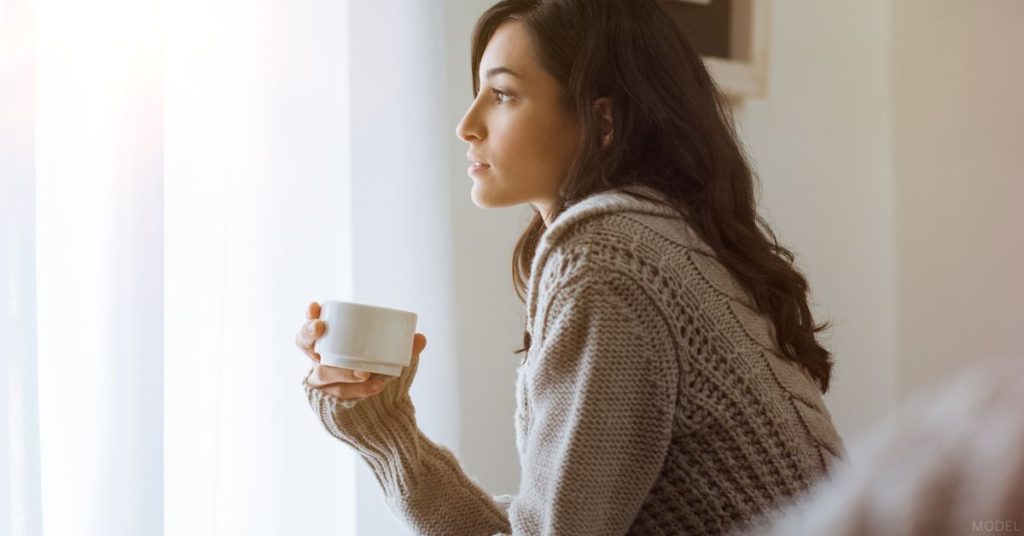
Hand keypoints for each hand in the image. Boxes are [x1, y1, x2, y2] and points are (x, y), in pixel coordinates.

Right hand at [296, 301, 426, 400]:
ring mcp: (321, 382)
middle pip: (304, 345)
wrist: (377, 410)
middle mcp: (319, 360)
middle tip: (321, 328)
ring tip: (365, 373)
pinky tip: (374, 387)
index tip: (314, 305)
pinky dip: (358, 391)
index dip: (309, 316)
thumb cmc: (377, 373)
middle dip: (309, 334)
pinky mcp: (328, 401)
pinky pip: (338, 395)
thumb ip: (404, 348)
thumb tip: (420, 338)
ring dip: (344, 371)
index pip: (311, 327)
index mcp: (330, 344)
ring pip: (324, 373)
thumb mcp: (390, 358)